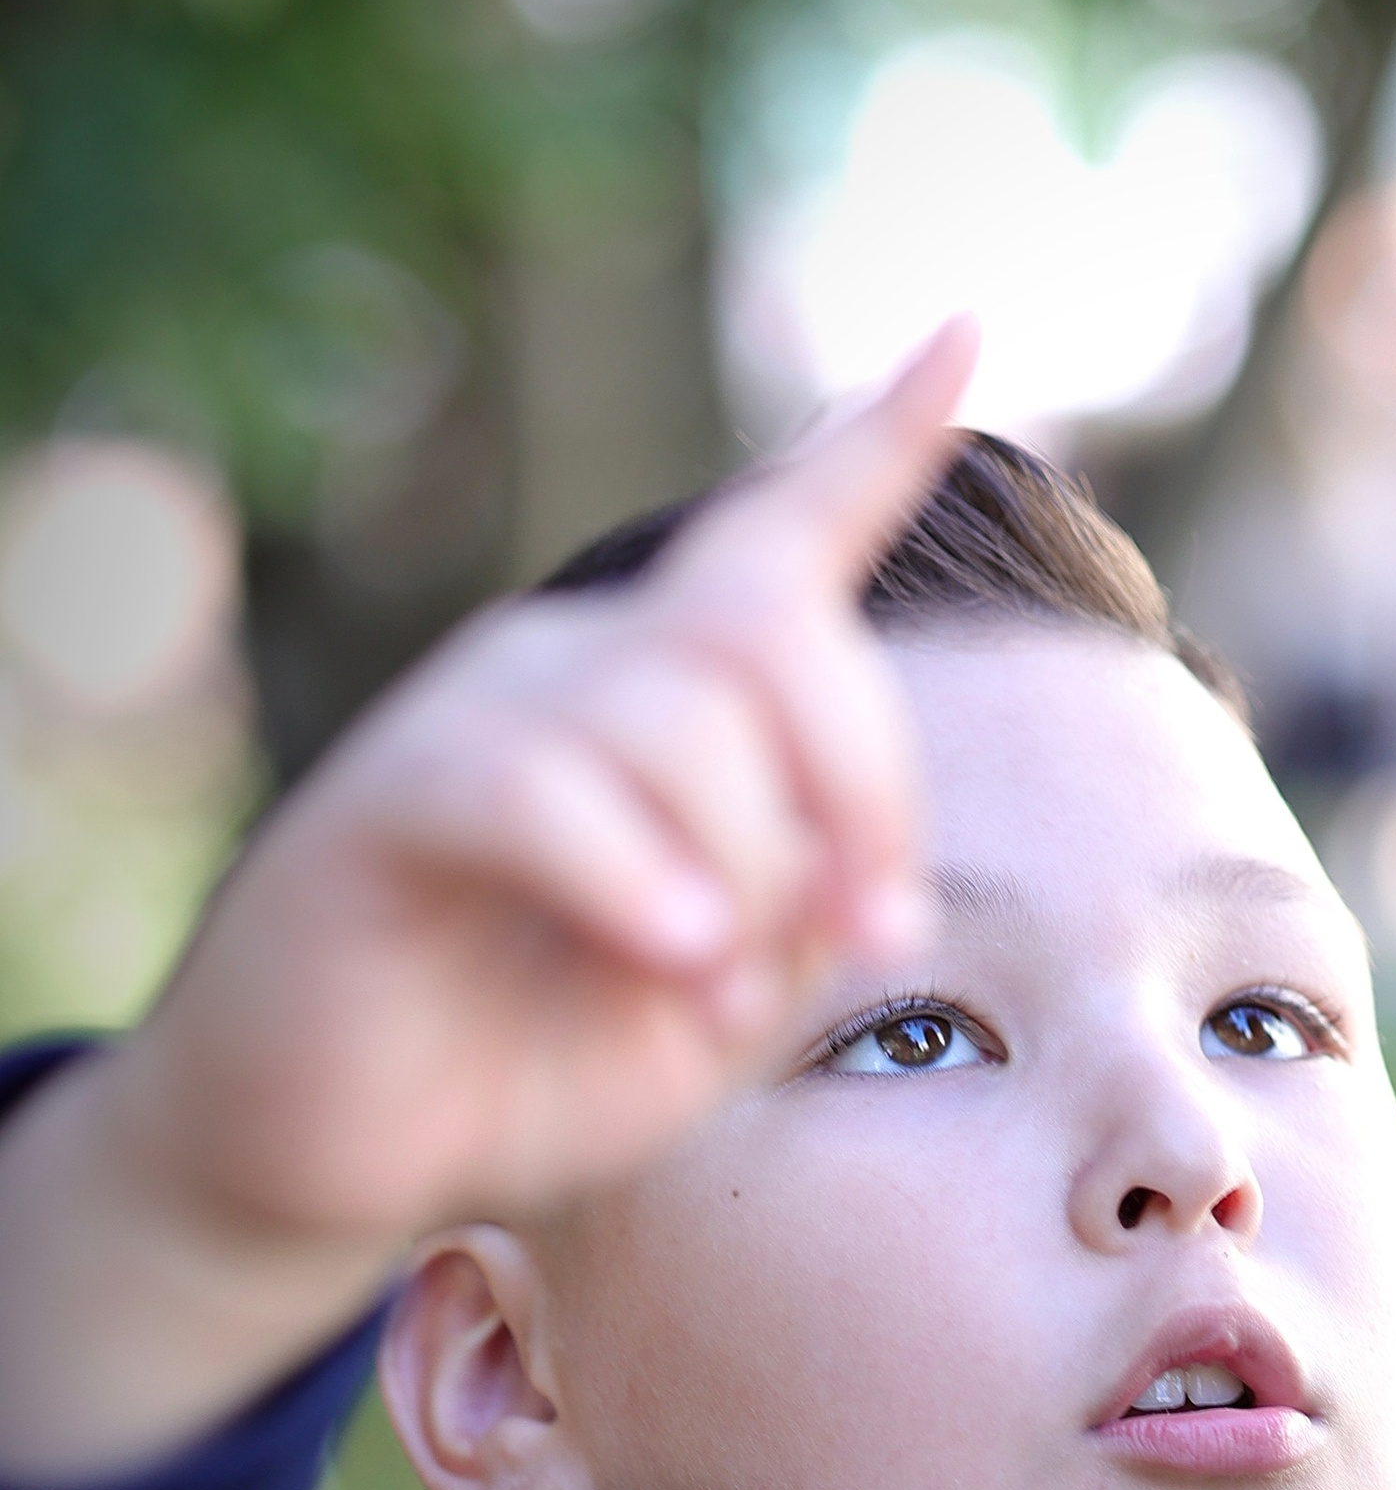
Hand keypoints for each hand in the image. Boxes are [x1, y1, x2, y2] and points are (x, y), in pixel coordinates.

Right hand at [0, 321, 974, 1482]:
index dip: (871, 446)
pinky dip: (633, 875)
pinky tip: (673, 955)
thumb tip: (845, 866)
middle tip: (875, 930)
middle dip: (864, 775)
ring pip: (673, 715)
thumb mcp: (717, 1002)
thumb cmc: (529, 1062)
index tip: (966, 336)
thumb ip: (797, 912)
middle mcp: (572, 670)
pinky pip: (537, 790)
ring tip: (720, 988)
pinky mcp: (389, 799)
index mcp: (665, 701)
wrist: (334, 1154)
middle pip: (769, 625)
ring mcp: (475, 719)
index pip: (774, 541)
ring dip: (744, 864)